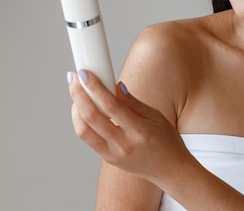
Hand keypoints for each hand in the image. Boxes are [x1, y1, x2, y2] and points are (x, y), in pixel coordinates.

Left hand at [67, 69, 191, 184]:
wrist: (170, 170)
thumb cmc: (167, 141)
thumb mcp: (157, 117)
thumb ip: (134, 103)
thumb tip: (117, 86)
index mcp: (140, 131)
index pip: (111, 106)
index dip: (95, 88)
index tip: (85, 74)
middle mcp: (124, 145)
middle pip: (92, 118)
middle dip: (78, 95)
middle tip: (74, 79)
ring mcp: (114, 154)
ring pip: (83, 131)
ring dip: (75, 110)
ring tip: (77, 94)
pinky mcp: (108, 159)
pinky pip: (88, 139)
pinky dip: (81, 122)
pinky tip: (83, 109)